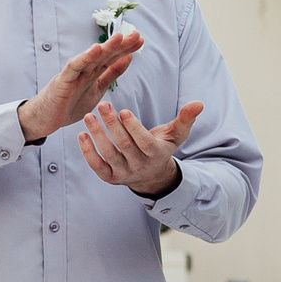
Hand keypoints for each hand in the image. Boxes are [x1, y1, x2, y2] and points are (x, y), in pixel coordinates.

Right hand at [18, 31, 142, 141]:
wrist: (44, 119)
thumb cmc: (69, 104)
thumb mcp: (97, 89)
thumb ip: (111, 73)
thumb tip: (128, 57)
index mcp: (94, 73)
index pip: (112, 58)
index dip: (126, 49)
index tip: (141, 40)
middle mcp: (84, 70)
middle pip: (104, 55)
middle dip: (121, 45)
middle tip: (136, 34)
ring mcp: (73, 75)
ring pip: (91, 58)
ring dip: (106, 47)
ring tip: (119, 37)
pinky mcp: (62, 82)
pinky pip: (74, 68)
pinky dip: (84, 58)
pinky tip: (95, 49)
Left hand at [79, 99, 201, 197]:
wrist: (151, 175)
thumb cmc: (161, 146)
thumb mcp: (175, 134)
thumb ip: (185, 119)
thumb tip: (199, 103)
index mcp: (156, 154)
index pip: (144, 142)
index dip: (133, 127)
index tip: (123, 110)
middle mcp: (140, 166)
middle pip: (124, 145)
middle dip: (112, 125)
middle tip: (103, 105)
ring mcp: (124, 173)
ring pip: (109, 154)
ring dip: (97, 135)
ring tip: (88, 116)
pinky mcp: (110, 178)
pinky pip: (97, 166)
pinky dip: (88, 152)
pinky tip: (81, 135)